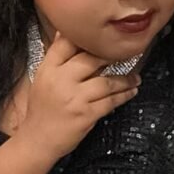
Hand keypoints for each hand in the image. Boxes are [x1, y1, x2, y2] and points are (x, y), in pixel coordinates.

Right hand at [19, 30, 141, 160]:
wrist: (38, 140)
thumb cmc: (42, 110)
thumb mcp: (43, 79)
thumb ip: (56, 59)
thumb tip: (66, 33)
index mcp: (48, 69)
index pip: (67, 43)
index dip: (86, 37)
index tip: (102, 36)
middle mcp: (60, 80)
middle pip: (91, 59)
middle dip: (112, 57)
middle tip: (126, 55)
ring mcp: (74, 98)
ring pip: (106, 81)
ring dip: (125, 79)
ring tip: (135, 78)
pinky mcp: (86, 114)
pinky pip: (111, 101)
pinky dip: (124, 95)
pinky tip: (131, 92)